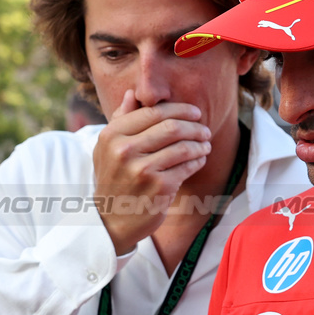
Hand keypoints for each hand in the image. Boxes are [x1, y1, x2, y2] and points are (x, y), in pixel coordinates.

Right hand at [93, 90, 211, 254]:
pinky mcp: (159, 187)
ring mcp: (142, 170)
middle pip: (171, 127)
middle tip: (205, 130)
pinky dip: (198, 161)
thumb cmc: (113, 179)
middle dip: (194, 126)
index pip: (153, 112)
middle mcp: (124, 150)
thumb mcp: (107, 148)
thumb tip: (133, 93)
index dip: (179, 109)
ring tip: (206, 145)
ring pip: (183, 147)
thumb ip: (120, 119)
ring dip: (200, 144)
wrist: (111, 221)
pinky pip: (187, 167)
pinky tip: (199, 160)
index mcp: (111, 135)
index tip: (194, 112)